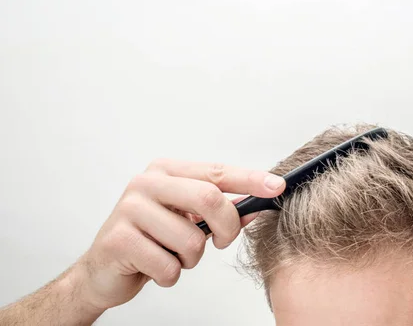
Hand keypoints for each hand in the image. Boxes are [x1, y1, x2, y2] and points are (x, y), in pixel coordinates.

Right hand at [71, 159, 285, 311]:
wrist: (102, 269)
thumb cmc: (152, 239)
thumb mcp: (188, 220)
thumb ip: (221, 210)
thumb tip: (258, 206)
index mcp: (166, 171)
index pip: (217, 172)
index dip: (250, 179)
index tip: (278, 186)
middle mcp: (146, 182)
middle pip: (208, 199)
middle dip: (226, 228)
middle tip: (223, 241)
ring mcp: (129, 209)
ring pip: (191, 240)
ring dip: (191, 259)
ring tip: (172, 255)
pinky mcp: (118, 240)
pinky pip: (169, 266)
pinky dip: (170, 275)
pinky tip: (153, 267)